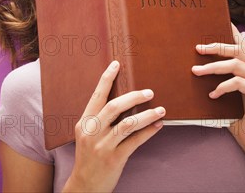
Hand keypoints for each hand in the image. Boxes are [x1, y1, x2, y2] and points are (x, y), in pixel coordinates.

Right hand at [63, 60, 165, 192]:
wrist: (85, 186)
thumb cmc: (89, 157)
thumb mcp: (87, 135)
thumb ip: (99, 119)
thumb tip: (123, 101)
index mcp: (84, 123)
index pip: (96, 96)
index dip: (107, 79)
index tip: (116, 64)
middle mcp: (92, 132)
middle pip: (114, 107)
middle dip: (134, 97)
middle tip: (149, 92)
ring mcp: (103, 146)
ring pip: (128, 124)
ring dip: (147, 115)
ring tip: (160, 110)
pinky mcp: (115, 158)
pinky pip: (135, 141)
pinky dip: (148, 132)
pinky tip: (158, 126)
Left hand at [191, 23, 244, 158]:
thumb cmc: (238, 121)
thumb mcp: (226, 98)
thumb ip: (219, 83)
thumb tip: (195, 71)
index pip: (244, 46)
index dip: (233, 32)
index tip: (222, 21)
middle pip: (238, 49)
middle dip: (216, 46)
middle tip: (197, 48)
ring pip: (235, 64)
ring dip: (213, 67)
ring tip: (196, 72)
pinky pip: (237, 82)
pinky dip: (222, 87)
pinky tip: (212, 95)